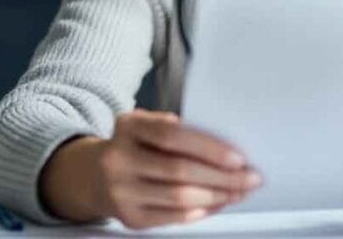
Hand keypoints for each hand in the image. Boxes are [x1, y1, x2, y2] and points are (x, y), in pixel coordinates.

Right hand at [43, 110, 261, 228]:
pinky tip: (217, 203)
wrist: (93, 175)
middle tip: (250, 178)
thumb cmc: (132, 146)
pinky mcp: (129, 217)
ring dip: (217, 196)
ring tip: (238, 191)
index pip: (172, 137)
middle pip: (179, 171)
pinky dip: (202, 211)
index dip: (208, 148)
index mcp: (127, 127)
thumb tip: (225, 150)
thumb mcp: (144, 125)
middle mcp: (118, 159)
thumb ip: (174, 130)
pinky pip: (174, 217)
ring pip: (180, 198)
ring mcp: (121, 191)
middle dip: (223, 177)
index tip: (238, 158)